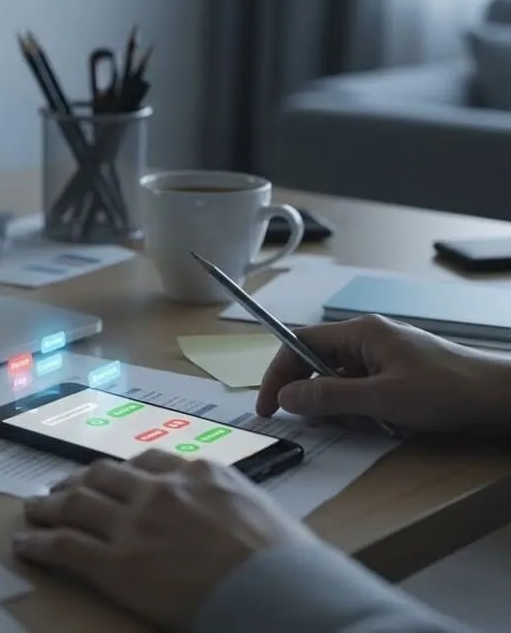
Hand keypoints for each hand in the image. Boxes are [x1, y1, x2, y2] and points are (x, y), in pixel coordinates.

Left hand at [12, 450, 314, 630]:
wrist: (282, 589)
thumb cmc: (286, 559)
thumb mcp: (260, 509)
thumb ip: (227, 501)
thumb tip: (222, 514)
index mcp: (197, 472)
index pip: (145, 462)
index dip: (117, 470)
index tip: (105, 475)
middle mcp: (159, 489)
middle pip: (103, 476)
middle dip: (77, 481)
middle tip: (61, 487)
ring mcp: (135, 523)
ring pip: (76, 503)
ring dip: (49, 503)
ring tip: (33, 507)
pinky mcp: (118, 563)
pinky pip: (66, 545)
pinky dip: (40, 542)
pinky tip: (24, 543)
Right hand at [257, 314, 510, 433]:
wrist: (498, 398)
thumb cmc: (446, 391)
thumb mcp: (382, 399)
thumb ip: (330, 397)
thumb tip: (286, 396)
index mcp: (359, 333)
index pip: (299, 343)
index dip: (278, 373)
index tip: (269, 406)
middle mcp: (365, 339)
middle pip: (315, 363)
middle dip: (313, 395)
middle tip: (319, 423)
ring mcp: (380, 357)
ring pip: (336, 381)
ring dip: (340, 408)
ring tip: (368, 424)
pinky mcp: (393, 374)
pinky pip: (358, 390)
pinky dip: (359, 410)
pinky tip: (380, 424)